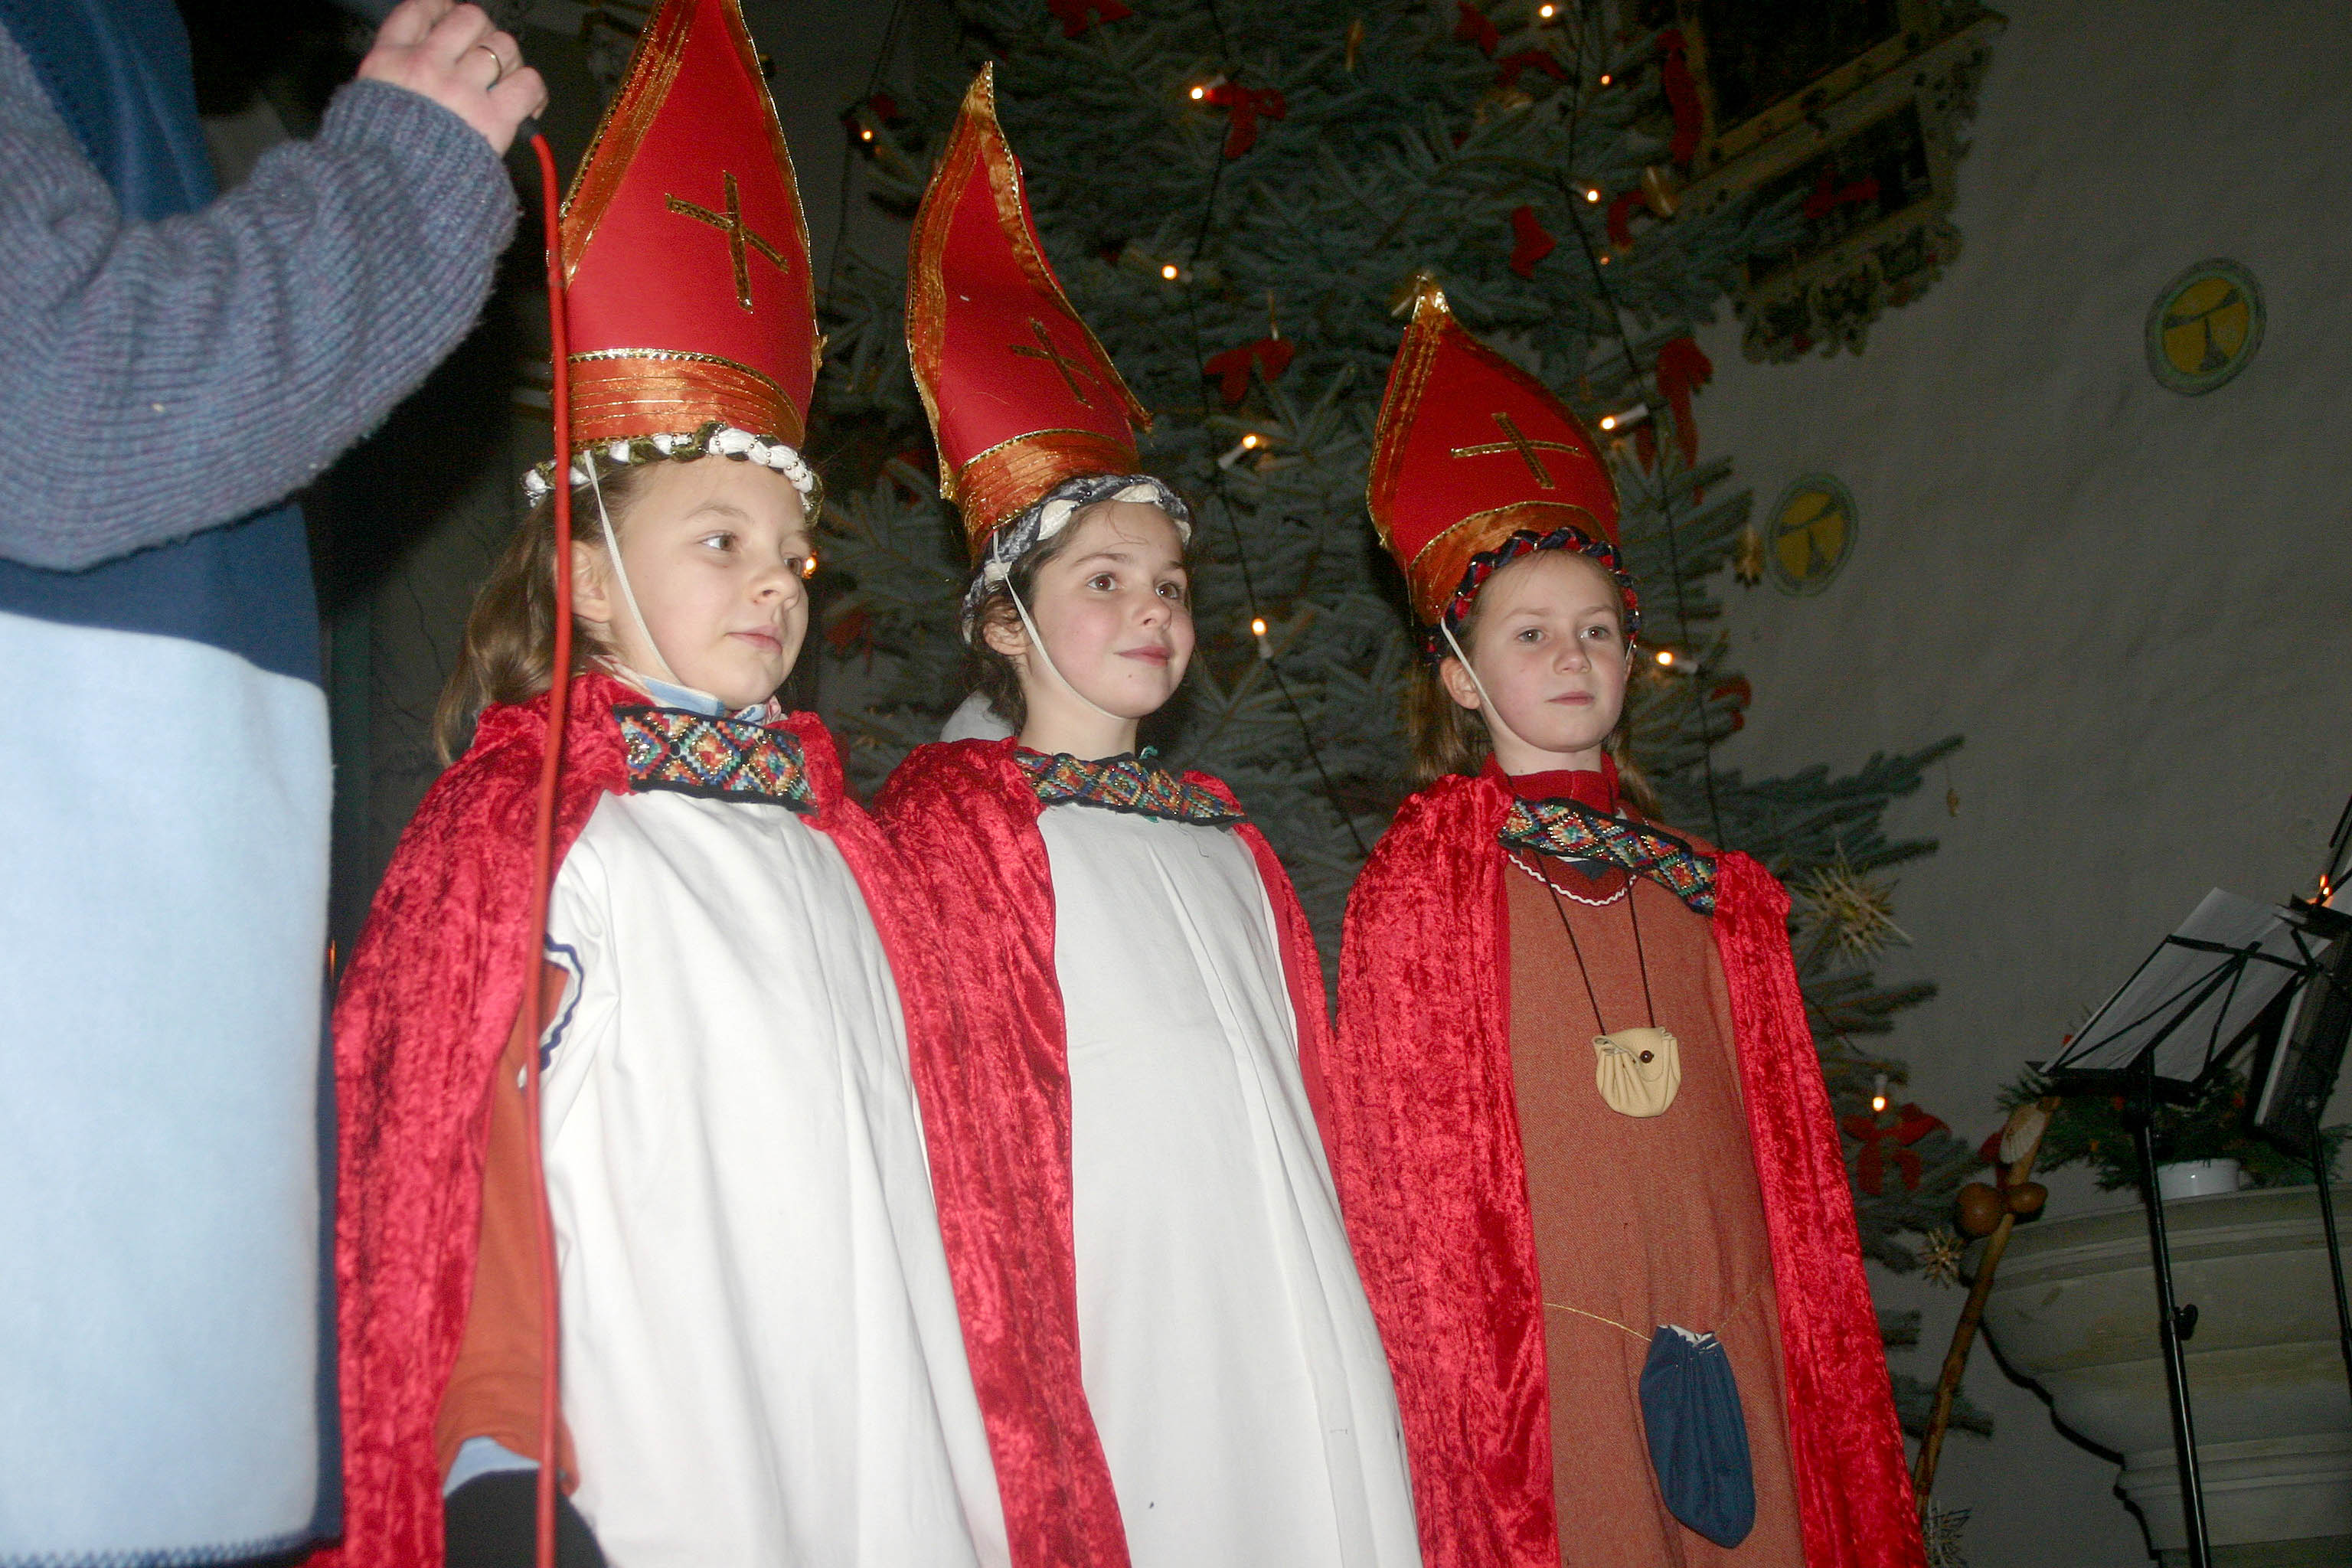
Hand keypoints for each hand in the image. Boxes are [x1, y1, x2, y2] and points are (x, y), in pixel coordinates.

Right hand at [357, 0, 548, 156]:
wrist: (391, 196)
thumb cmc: (380, 157)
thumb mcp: (366, 104)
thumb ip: (392, 76)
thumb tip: (423, 54)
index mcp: (388, 60)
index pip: (420, 7)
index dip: (443, 6)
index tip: (453, 18)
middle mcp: (426, 65)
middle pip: (468, 17)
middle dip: (483, 32)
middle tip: (486, 57)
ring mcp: (460, 89)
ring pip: (503, 44)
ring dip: (510, 59)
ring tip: (505, 82)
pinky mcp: (492, 117)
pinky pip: (528, 81)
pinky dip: (532, 89)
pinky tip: (526, 105)